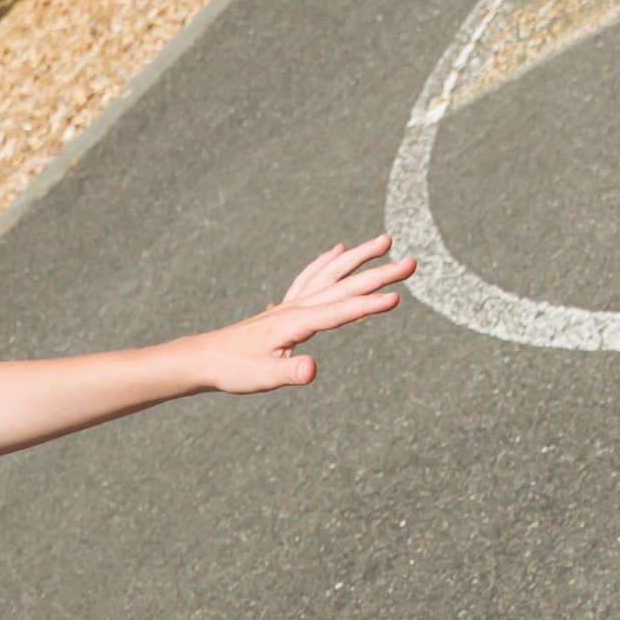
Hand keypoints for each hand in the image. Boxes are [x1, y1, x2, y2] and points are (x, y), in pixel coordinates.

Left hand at [192, 235, 415, 391]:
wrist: (205, 358)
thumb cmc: (234, 370)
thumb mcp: (263, 377)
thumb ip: (290, 372)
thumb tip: (312, 370)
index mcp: (296, 322)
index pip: (340, 311)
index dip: (368, 305)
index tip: (397, 297)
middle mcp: (297, 306)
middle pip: (345, 285)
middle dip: (380, 274)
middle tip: (413, 263)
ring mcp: (291, 303)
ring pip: (332, 272)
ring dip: (360, 257)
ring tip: (386, 241)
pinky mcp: (286, 306)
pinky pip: (312, 276)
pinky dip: (328, 261)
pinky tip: (339, 251)